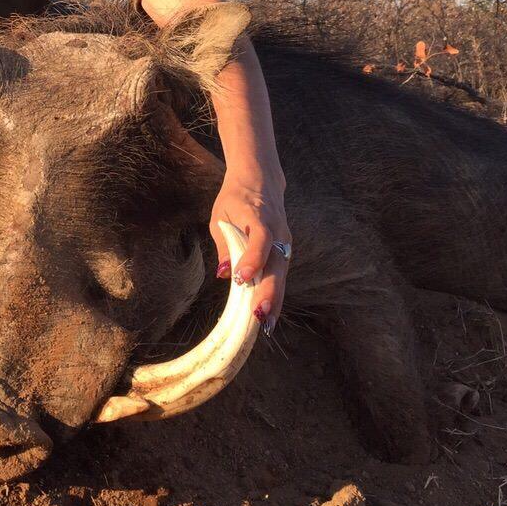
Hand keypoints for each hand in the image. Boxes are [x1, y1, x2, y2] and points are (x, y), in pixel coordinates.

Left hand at [209, 167, 290, 335]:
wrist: (261, 181)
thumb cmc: (236, 199)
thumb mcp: (222, 216)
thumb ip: (225, 244)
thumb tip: (224, 273)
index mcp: (259, 217)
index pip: (260, 238)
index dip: (253, 258)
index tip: (241, 278)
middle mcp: (277, 231)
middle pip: (276, 263)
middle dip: (269, 291)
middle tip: (259, 315)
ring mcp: (284, 242)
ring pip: (281, 274)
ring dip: (275, 299)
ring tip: (266, 325)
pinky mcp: (284, 251)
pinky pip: (280, 275)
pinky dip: (276, 295)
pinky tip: (268, 316)